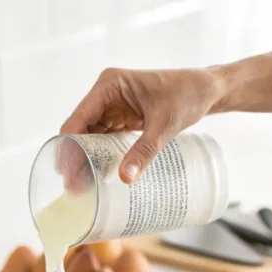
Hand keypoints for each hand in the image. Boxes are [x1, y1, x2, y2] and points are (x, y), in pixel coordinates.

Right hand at [61, 67, 225, 183]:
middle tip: (74, 187)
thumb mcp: (164, 124)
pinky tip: (97, 174)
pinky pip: (103, 138)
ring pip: (89, 135)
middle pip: (79, 129)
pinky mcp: (120, 117)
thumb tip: (125, 177)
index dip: (69, 146)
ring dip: (85, 158)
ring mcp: (111, 105)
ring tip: (83, 186)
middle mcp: (105, 93)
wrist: (205, 89)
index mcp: (109, 85)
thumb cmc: (187, 95)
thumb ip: (144, 151)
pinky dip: (99, 155)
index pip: (78, 118)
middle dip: (75, 156)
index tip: (66, 172)